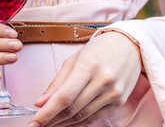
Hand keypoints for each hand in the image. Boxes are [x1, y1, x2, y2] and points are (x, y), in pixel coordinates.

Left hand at [28, 31, 142, 126]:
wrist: (130, 46)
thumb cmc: (99, 50)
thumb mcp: (73, 60)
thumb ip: (57, 83)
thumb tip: (41, 103)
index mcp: (88, 66)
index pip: (64, 96)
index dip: (47, 112)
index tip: (34, 122)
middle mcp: (103, 81)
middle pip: (72, 109)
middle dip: (52, 120)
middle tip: (36, 125)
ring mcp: (113, 93)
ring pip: (82, 116)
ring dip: (63, 124)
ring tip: (49, 125)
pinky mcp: (119, 102)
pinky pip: (94, 117)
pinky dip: (78, 123)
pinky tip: (66, 123)